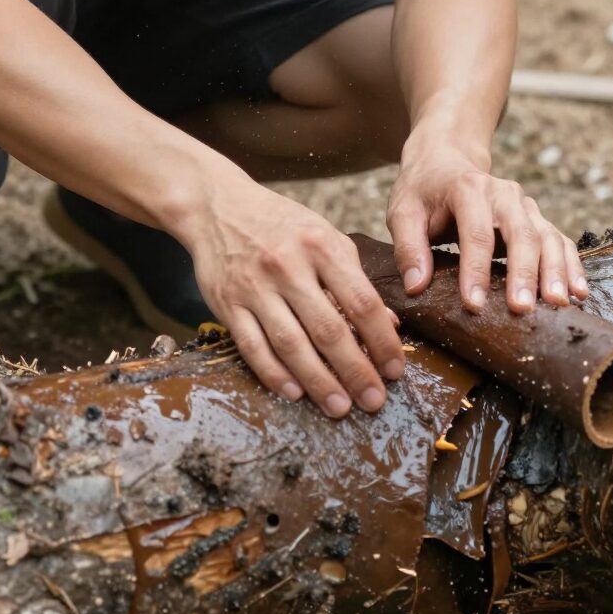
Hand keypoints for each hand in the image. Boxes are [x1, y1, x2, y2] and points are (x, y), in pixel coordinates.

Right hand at [182, 178, 405, 417]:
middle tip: (374, 400)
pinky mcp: (227, 303)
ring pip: (290, 344)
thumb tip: (387, 323)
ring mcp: (254, 286)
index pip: (361, 301)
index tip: (394, 370)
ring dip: (318, 381)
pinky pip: (252, 346)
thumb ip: (354, 277)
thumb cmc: (280, 223)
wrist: (218, 207)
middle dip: (355, 371)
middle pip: (328, 329)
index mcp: (320, 245)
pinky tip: (294, 392)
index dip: (382, 341)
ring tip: (339, 407)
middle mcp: (287, 266)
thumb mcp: (324, 235)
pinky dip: (274, 373)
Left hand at [387, 134, 587, 315]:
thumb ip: (408, 246)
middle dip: (523, 273)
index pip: (476, 232)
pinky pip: (560, 241)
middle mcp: (504, 194)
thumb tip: (416, 286)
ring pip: (547, 237)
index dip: (476, 270)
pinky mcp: (536, 219)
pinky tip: (578, 292)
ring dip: (555, 272)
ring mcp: (525, 206)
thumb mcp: (403, 211)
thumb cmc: (423, 191)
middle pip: (521, 234)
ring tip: (558, 304)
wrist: (446, 161)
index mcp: (468, 188)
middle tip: (521, 309)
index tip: (474, 304)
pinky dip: (571, 265)